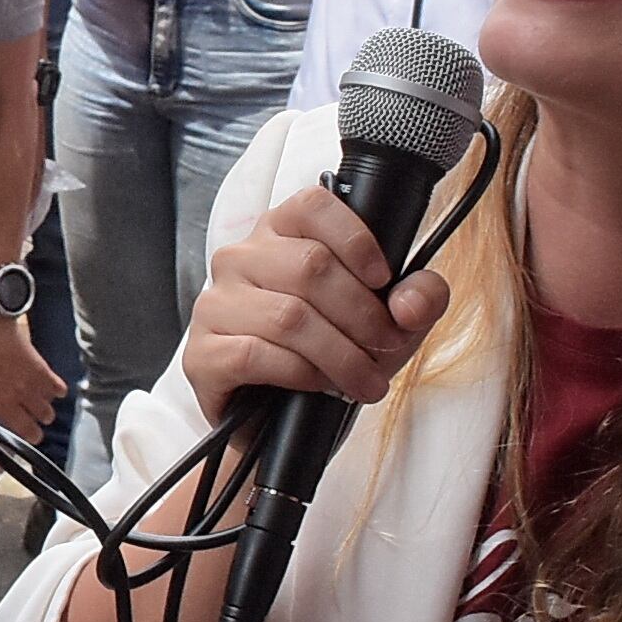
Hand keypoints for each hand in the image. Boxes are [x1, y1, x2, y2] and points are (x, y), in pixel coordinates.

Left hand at [0, 308, 64, 437]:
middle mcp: (7, 404)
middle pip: (30, 434)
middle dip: (31, 435)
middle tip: (29, 430)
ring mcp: (27, 390)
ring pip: (47, 415)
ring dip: (44, 413)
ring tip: (39, 407)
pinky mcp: (42, 374)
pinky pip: (57, 391)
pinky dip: (55, 392)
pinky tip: (51, 388)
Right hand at [178, 185, 452, 424]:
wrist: (284, 417)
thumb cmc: (332, 351)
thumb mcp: (391, 322)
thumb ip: (419, 299)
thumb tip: (410, 303)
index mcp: (281, 232)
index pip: (313, 204)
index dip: (356, 239)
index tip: (383, 279)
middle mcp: (240, 258)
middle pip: (310, 266)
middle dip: (362, 314)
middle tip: (387, 346)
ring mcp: (215, 304)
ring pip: (289, 316)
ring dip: (340, 354)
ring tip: (365, 380)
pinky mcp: (202, 353)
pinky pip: (255, 354)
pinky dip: (301, 374)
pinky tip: (319, 385)